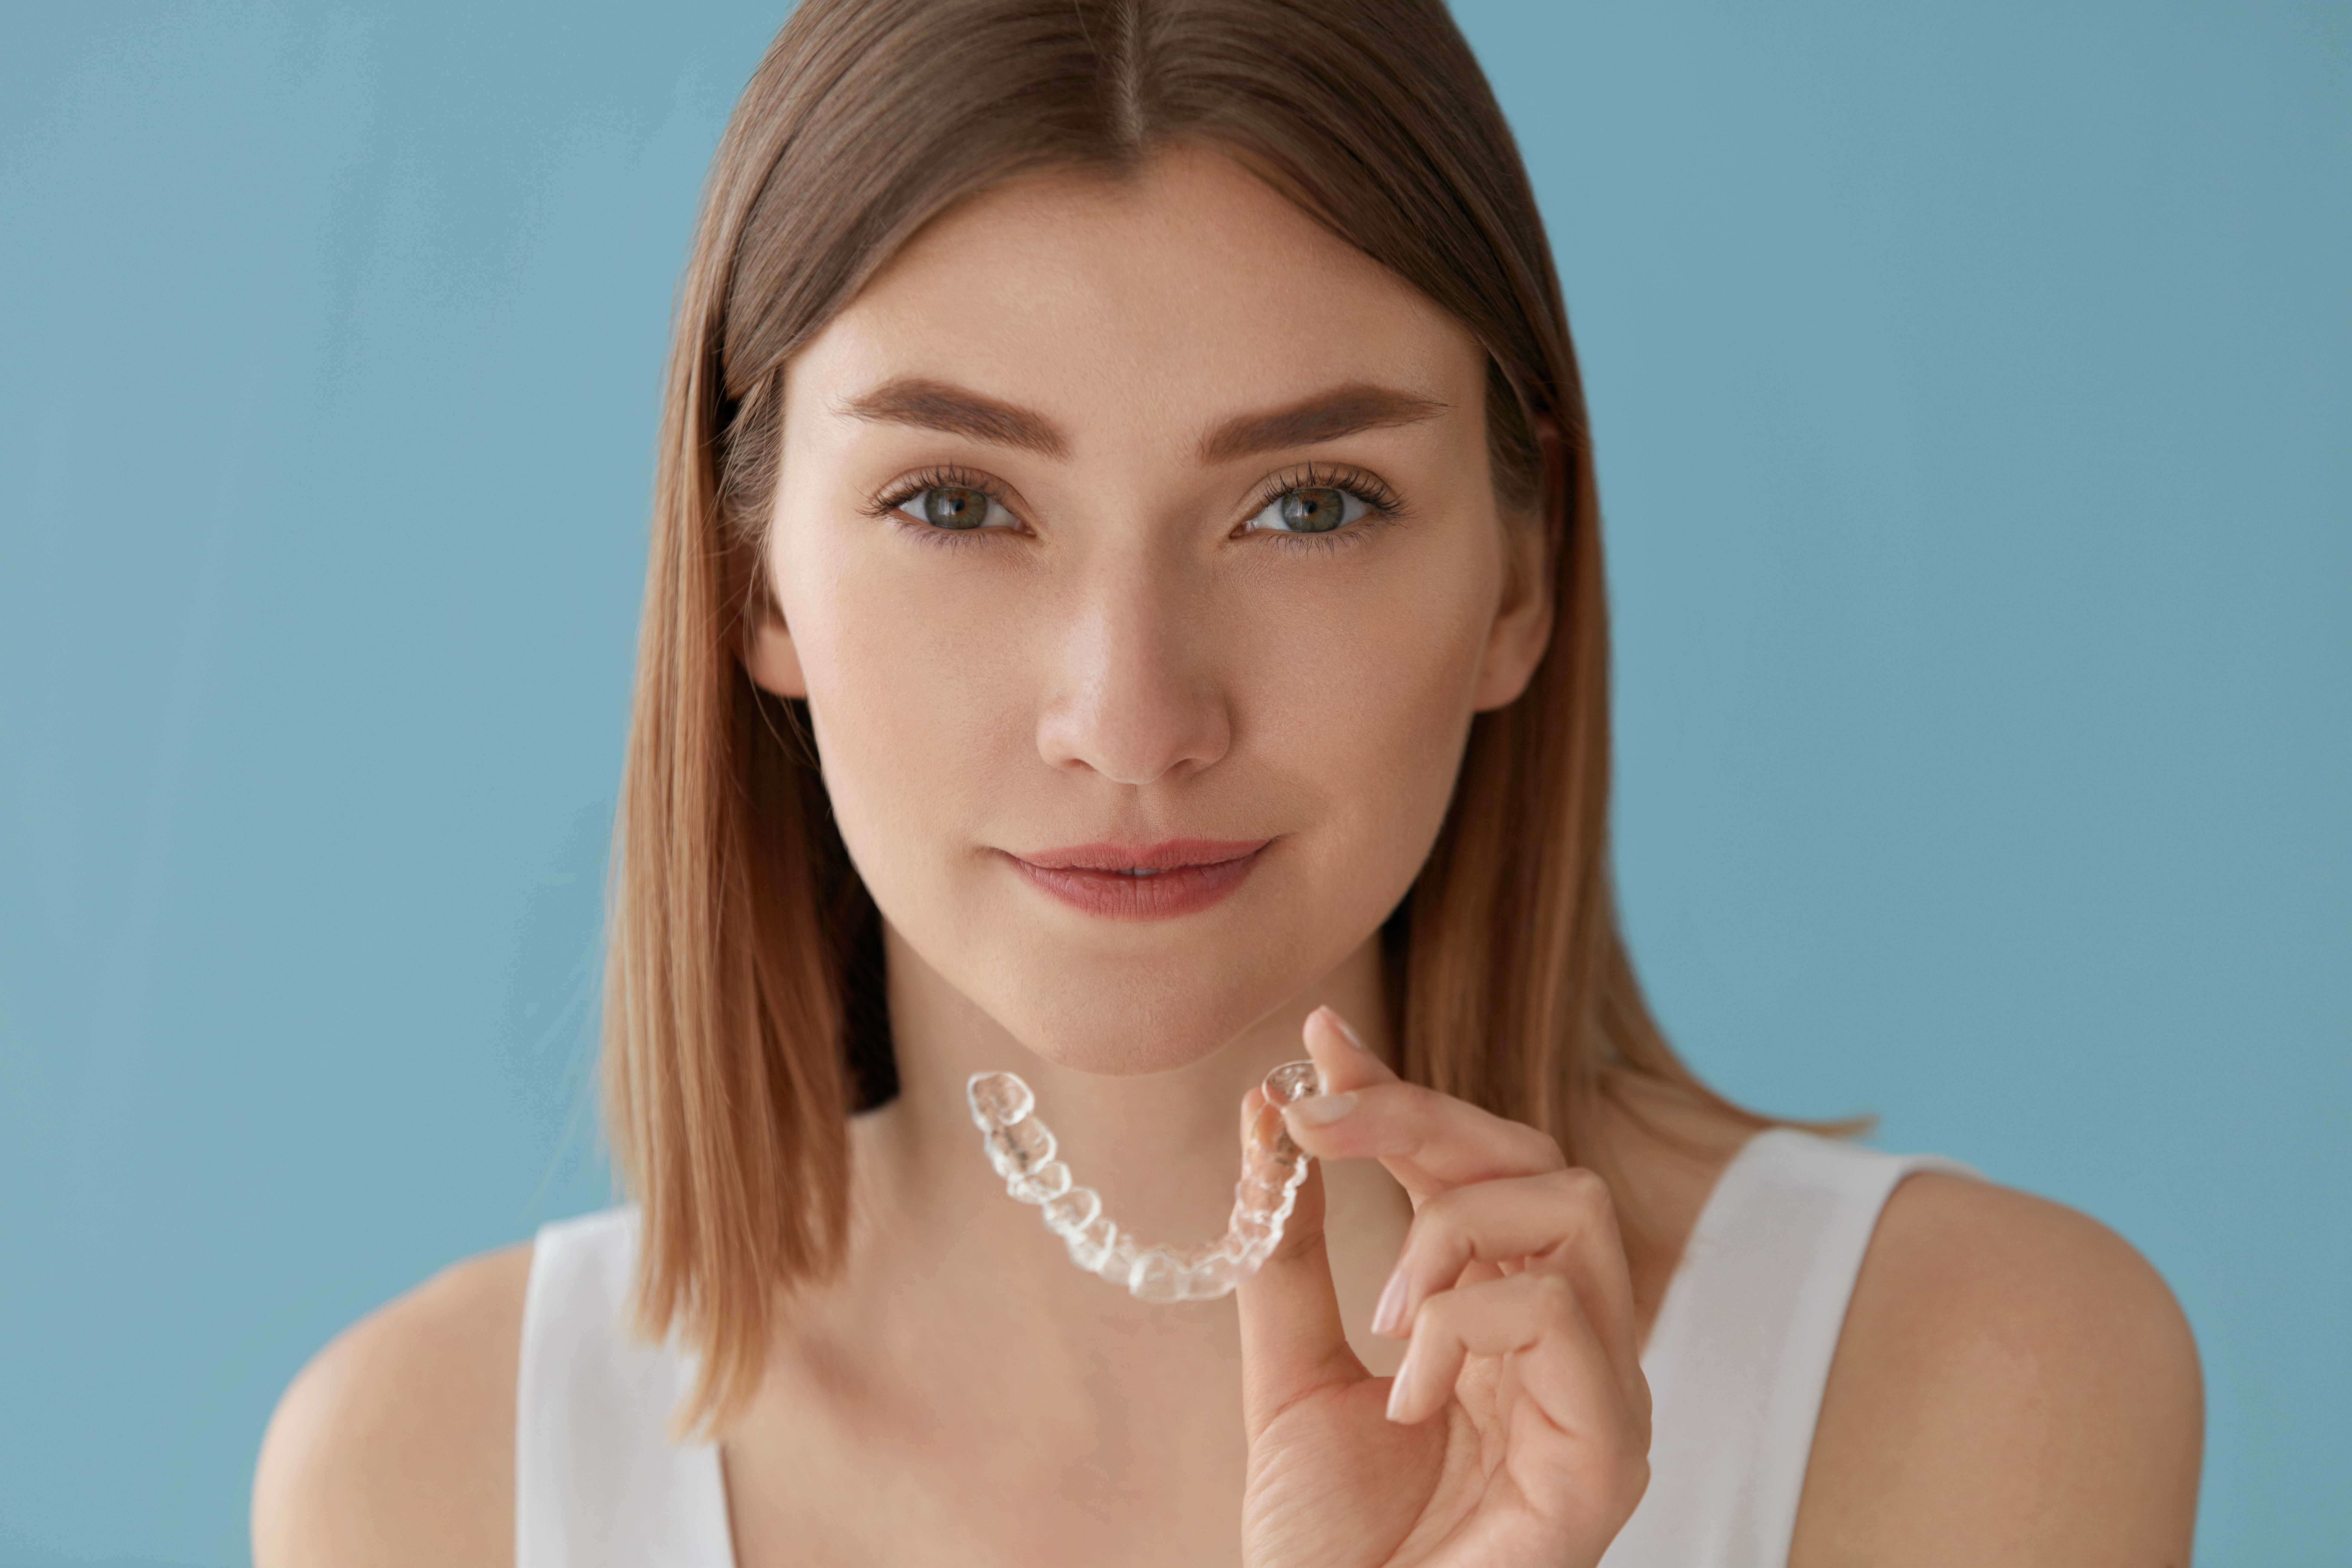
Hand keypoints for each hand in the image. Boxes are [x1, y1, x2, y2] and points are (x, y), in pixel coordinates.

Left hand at [1236, 1007, 1650, 1567]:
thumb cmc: (1329, 1543)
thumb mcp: (1287, 1371)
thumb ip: (1286, 1251)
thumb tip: (1266, 1112)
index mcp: (1503, 1321)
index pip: (1478, 1165)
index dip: (1404, 1090)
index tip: (1319, 1042)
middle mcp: (1570, 1345)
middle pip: (1538, 1159)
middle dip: (1422, 1115)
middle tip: (1317, 1119)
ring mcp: (1604, 1398)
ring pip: (1574, 1208)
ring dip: (1455, 1227)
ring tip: (1385, 1311)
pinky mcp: (1611, 1454)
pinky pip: (1566, 1317)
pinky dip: (1471, 1324)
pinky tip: (1415, 1387)